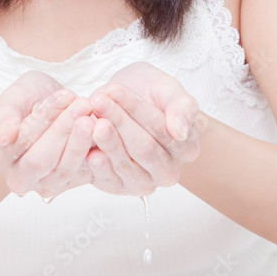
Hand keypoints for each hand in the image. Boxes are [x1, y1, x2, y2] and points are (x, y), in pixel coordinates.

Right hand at [0, 71, 118, 198]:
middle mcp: (18, 178)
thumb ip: (5, 116)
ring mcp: (43, 184)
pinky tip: (104, 132)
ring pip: (64, 170)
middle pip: (43, 159)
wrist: (40, 110)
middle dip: (66, 130)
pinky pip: (82, 175)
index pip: (23, 138)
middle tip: (85, 105)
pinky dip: (95, 154)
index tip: (66, 95)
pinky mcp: (68, 185)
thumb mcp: (12, 98)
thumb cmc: (23, 101)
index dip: (46, 117)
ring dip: (81, 142)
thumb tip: (5, 139)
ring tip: (95, 116)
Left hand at [83, 62, 202, 195]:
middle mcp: (168, 171)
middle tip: (98, 102)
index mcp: (186, 147)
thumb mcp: (167, 88)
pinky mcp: (120, 187)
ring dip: (107, 142)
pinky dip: (100, 167)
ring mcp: (144, 182)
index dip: (136, 108)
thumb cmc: (149, 92)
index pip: (160, 128)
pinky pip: (111, 181)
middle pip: (143, 148)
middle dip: (119, 122)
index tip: (115, 90)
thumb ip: (182, 106)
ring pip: (126, 164)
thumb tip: (180, 132)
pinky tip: (90, 153)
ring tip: (92, 121)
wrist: (124, 99)